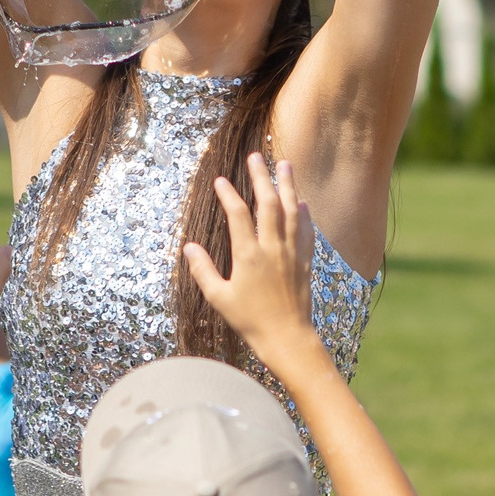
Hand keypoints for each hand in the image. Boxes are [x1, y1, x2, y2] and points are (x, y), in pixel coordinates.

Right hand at [181, 154, 315, 355]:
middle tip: (256, 156)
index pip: (238, 215)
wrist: (288, 338)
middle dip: (262, 177)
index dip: (229, 194)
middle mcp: (272, 248)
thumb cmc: (250, 321)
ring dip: (288, 186)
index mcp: (248, 256)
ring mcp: (292, 253)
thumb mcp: (219, 298)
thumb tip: (188, 248)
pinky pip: (306, 231)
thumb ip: (203, 271)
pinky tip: (301, 202)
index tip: (221, 180)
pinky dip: (304, 214)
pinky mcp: (305, 262)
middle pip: (268, 204)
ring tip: (285, 165)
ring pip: (291, 211)